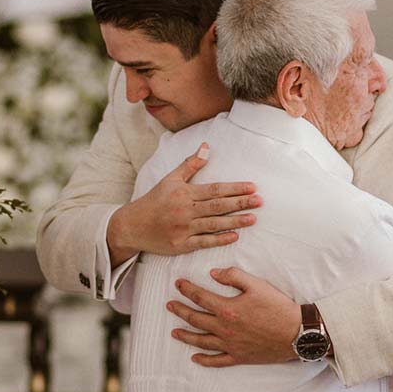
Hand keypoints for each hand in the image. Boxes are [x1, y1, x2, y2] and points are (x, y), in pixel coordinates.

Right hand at [106, 144, 259, 265]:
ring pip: (213, 224)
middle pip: (217, 206)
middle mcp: (185, 210)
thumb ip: (190, 164)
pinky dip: (219, 239)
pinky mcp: (181, 245)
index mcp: (184, 193)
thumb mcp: (170, 179)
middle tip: (260, 201)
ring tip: (253, 218)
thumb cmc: (154, 200)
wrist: (132, 226)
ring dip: (235, 221)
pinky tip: (234, 236)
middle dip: (240, 203)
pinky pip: (203, 242)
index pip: (214, 189)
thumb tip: (207, 147)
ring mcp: (183, 228)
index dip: (234, 188)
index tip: (252, 187)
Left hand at [167, 267, 299, 366]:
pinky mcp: (239, 357)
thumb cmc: (278, 307)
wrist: (297, 332)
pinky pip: (217, 361)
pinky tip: (195, 358)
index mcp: (227, 309)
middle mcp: (224, 329)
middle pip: (195, 319)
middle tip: (169, 305)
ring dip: (186, 336)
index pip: (200, 297)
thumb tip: (214, 273)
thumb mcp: (257, 284)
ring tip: (174, 332)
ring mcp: (230, 345)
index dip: (187, 290)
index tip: (178, 284)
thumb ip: (234, 276)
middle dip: (180, 311)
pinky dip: (204, 360)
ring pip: (201, 342)